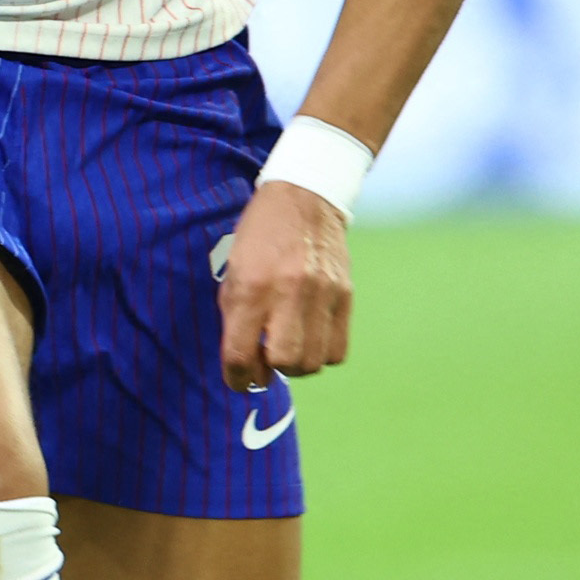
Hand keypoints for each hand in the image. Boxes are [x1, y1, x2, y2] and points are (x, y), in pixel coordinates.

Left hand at [218, 180, 350, 387]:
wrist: (304, 199)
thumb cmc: (259, 240)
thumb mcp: (234, 274)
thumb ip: (236, 321)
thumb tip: (246, 368)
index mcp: (252, 287)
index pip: (241, 354)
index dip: (236, 378)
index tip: (239, 380)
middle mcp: (289, 292)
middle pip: (285, 363)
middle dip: (271, 370)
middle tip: (265, 358)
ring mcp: (322, 294)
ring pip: (314, 362)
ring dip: (297, 364)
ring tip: (288, 346)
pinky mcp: (345, 295)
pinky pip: (337, 350)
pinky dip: (322, 353)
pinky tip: (310, 337)